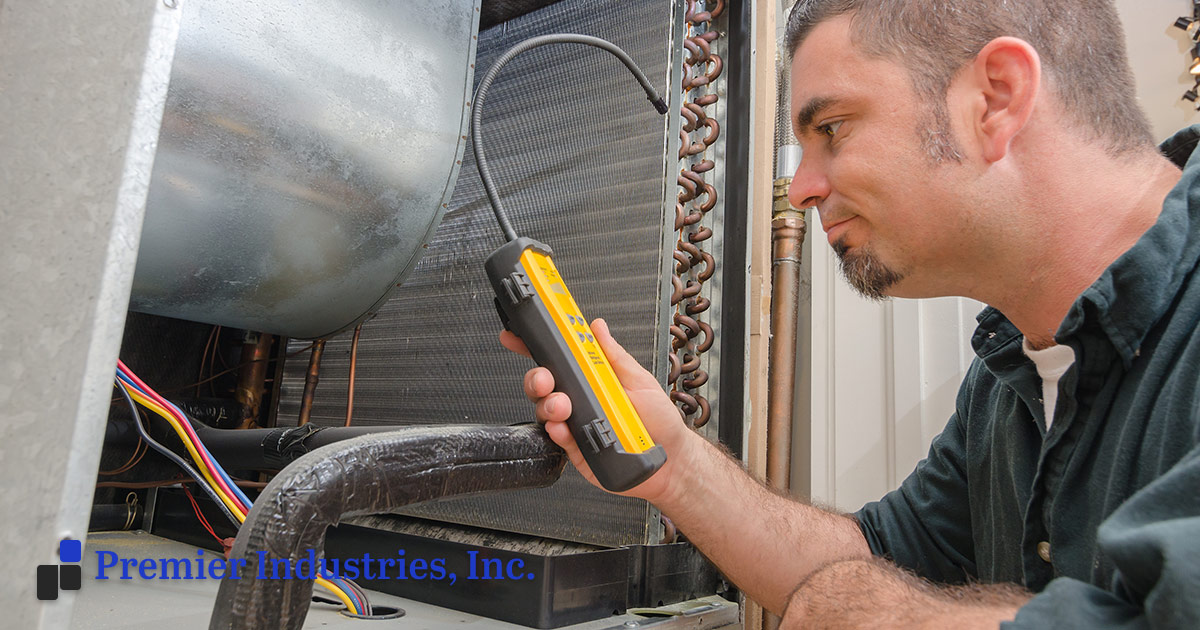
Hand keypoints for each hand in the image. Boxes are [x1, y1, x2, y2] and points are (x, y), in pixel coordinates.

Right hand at [499, 318, 694, 504]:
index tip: (519, 334)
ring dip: (549, 405)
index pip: (559, 358)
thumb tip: (597, 327)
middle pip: (543, 383)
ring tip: (564, 406)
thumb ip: (614, 355)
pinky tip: (563, 427)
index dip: (537, 345)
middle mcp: (580, 400)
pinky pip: (557, 438)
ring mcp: (575, 424)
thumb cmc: (659, 422)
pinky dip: (556, 431)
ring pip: (545, 410)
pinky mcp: (575, 449)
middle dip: (537, 377)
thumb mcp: (639, 380)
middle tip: (546, 379)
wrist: (670, 462)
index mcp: (592, 378)